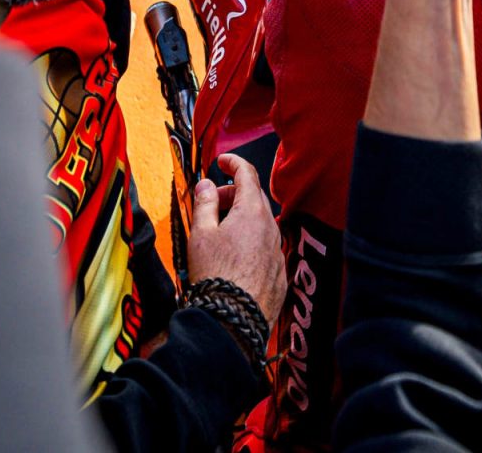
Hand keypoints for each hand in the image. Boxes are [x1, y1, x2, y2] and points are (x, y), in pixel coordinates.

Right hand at [186, 153, 285, 323]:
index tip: (222, 161)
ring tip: (219, 231)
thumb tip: (206, 185)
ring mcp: (278, 252)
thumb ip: (204, 204)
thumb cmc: (216, 276)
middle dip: (234, 193)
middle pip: (255, 198)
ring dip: (243, 219)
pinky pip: (266, 248)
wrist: (234, 320)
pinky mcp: (279, 274)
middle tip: (213, 200)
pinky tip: (233, 257)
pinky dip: (250, 242)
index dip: (234, 162)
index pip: (248, 173)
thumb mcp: (201, 234)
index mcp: (253, 212)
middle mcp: (271, 228)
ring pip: (261, 224)